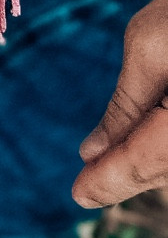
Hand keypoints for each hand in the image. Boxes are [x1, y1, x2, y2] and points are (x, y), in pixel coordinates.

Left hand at [74, 0, 167, 206]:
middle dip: (127, 175)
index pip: (144, 160)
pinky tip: (143, 145)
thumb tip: (93, 150)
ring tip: (110, 166)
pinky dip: (165, 150)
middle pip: (166, 167)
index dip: (109, 181)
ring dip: (148, 164)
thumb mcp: (150, 44)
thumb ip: (125, 105)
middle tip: (88, 184)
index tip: (79, 194)